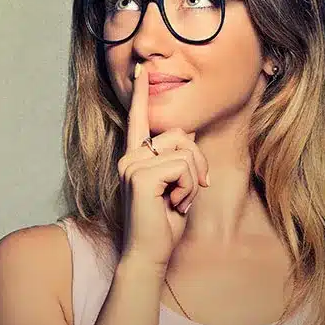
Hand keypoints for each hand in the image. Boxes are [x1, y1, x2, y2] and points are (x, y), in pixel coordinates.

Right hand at [117, 63, 209, 270]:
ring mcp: (131, 165)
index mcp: (135, 156)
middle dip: (196, 162)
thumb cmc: (163, 223)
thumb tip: (186, 132)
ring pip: (184, 151)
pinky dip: (188, 188)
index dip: (140, 94)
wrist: (150, 253)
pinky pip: (182, 167)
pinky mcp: (139, 176)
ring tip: (178, 201)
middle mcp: (129, 156)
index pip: (138, 119)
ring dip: (192, 179)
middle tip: (189, 191)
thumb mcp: (175, 185)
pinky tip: (175, 204)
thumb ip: (176, 158)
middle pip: (179, 134)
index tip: (140, 70)